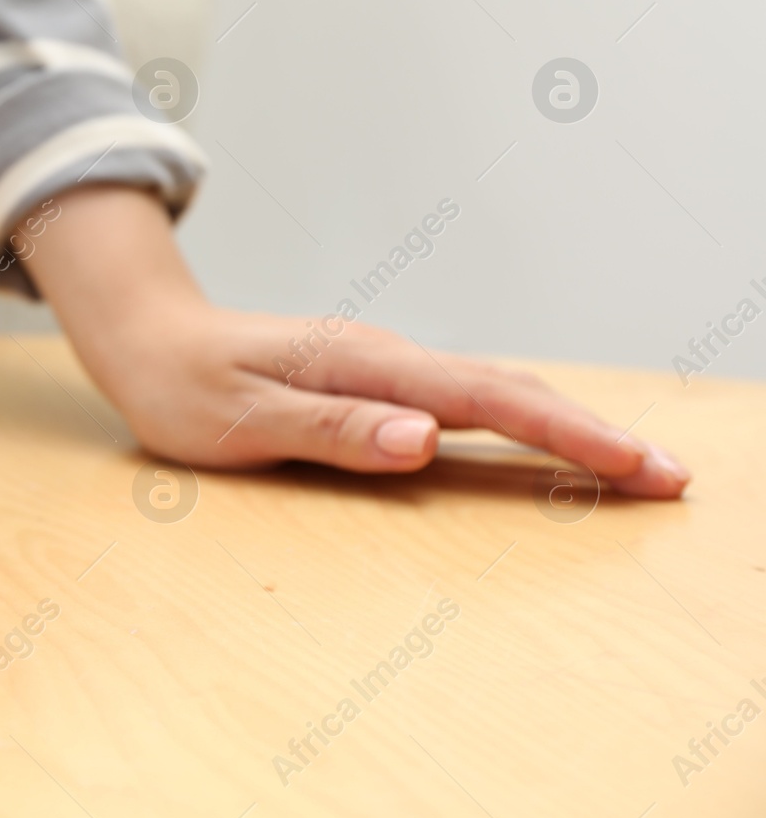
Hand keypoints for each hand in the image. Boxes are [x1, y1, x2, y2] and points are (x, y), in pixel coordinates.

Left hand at [19, 186, 689, 497]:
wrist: (148, 339)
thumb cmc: (182, 385)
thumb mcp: (240, 419)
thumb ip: (331, 430)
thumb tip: (424, 438)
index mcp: (362, 363)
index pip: (485, 400)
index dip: (567, 434)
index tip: (636, 466)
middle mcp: (385, 357)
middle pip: (509, 392)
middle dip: (592, 434)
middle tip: (669, 477)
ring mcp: (384, 366)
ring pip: (494, 392)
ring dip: (566, 426)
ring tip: (632, 465)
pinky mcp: (375, 381)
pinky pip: (463, 399)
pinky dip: (520, 421)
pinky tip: (546, 441)